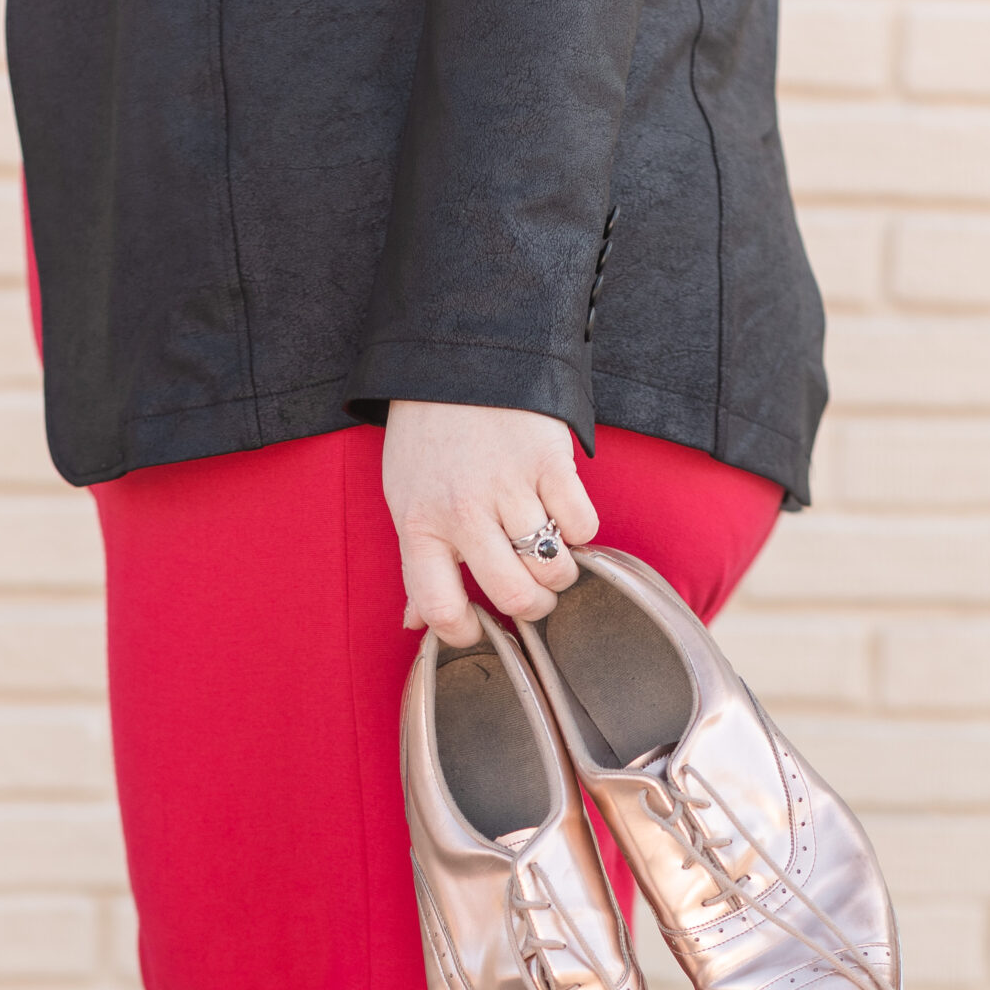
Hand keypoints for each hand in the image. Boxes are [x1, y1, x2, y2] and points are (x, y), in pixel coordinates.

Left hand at [383, 400, 600, 645]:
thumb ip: (416, 565)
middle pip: (513, 594)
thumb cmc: (430, 436)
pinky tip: (564, 517)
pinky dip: (581, 532)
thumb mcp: (406, 498)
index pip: (439, 609)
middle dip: (533, 607)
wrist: (458, 355)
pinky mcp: (549, 460)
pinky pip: (582, 526)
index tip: (479, 626)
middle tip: (534, 594)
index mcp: (419, 525)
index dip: (463, 634)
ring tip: (550, 557)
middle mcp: (462, 511)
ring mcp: (508, 485)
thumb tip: (416, 624)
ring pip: (554, 566)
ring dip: (560, 574)